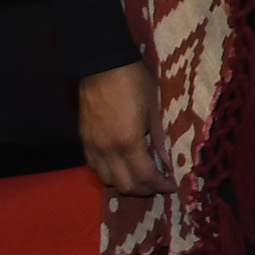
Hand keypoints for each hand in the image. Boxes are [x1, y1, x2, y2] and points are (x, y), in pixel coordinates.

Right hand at [77, 62, 161, 196]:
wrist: (102, 64)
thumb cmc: (134, 81)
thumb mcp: (155, 108)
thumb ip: (159, 137)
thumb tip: (168, 159)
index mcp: (128, 141)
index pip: (144, 176)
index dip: (160, 185)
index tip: (171, 186)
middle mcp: (106, 149)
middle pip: (123, 185)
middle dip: (143, 190)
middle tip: (158, 184)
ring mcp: (91, 145)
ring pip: (105, 178)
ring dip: (124, 182)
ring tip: (140, 176)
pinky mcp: (83, 139)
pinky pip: (93, 165)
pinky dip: (108, 171)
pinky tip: (121, 164)